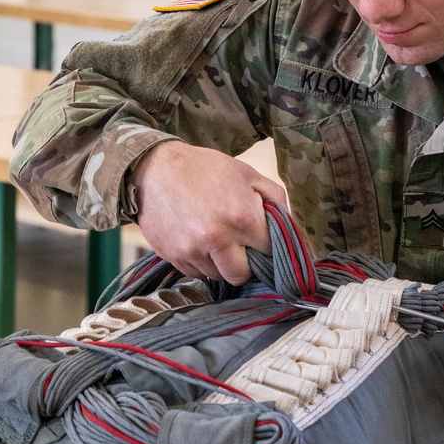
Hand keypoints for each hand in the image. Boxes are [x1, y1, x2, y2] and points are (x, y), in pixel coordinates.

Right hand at [132, 141, 287, 284]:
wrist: (156, 168)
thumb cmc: (205, 168)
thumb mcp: (247, 173)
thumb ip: (275, 197)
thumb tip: (287, 222)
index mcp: (242, 217)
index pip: (268, 251)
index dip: (268, 246)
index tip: (262, 240)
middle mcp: (218, 239)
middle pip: (242, 275)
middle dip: (246, 264)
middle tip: (242, 248)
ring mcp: (193, 251)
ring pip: (218, 276)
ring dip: (222, 263)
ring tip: (217, 239)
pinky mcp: (173, 257)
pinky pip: (196, 273)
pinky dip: (202, 263)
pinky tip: (199, 240)